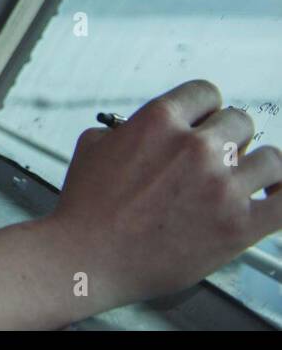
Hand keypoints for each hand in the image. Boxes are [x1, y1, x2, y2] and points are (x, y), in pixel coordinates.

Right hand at [0, 79, 281, 328]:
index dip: (206, 108)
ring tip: (243, 178)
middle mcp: (195, 148)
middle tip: (218, 156)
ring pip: (270, 159)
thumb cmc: (86, 210)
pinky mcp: (239, 226)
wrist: (87, 257)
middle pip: (241, 122)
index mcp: (159, 122)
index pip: (206, 92)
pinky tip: (272, 195)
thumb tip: (137, 130)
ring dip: (256, 167)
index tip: (206, 120)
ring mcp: (221, 186)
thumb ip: (124, 130)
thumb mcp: (92, 147)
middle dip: (229, 137)